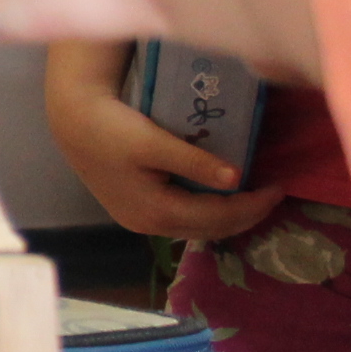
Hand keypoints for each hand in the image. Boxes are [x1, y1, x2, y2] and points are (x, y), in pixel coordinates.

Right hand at [43, 38, 280, 239]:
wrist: (71, 122)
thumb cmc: (111, 128)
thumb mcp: (154, 142)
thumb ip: (195, 162)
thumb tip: (236, 178)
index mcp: (157, 212)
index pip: (219, 217)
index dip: (253, 205)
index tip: (280, 187)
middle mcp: (149, 226)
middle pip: (210, 229)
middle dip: (246, 215)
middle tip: (273, 195)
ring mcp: (139, 222)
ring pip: (196, 227)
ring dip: (226, 216)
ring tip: (252, 198)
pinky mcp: (133, 211)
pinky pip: (181, 220)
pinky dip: (206, 212)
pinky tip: (216, 197)